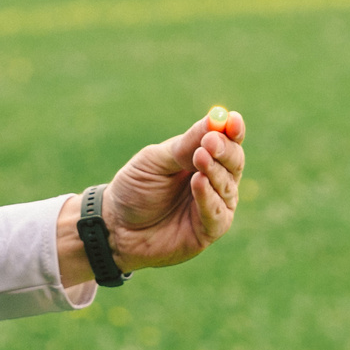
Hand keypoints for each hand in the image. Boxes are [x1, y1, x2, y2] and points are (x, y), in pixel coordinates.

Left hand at [58, 109, 246, 282]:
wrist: (115, 227)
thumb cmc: (135, 189)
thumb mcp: (155, 161)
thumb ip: (184, 145)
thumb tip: (214, 120)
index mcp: (202, 157)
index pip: (226, 141)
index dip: (232, 130)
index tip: (232, 120)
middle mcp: (214, 180)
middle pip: (234, 162)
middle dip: (225, 150)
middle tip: (211, 142)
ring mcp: (214, 205)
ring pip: (227, 185)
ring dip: (215, 171)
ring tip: (199, 158)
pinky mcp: (210, 229)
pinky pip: (216, 212)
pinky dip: (209, 197)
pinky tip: (198, 182)